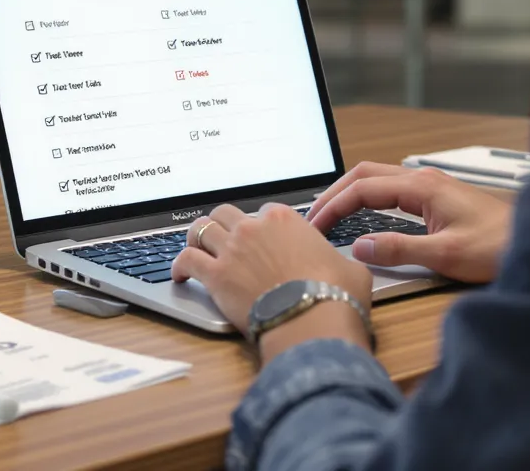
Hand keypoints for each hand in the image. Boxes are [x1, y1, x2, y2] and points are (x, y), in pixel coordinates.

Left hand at [173, 204, 372, 352]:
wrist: (312, 318)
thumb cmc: (335, 294)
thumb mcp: (350, 268)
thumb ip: (340, 260)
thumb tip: (346, 268)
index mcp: (284, 219)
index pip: (263, 211)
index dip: (260, 225)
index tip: (259, 239)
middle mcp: (253, 228)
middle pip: (225, 213)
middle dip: (221, 224)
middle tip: (221, 238)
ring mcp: (231, 250)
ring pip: (200, 229)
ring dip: (195, 237)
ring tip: (194, 248)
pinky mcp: (215, 275)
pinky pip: (186, 259)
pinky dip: (179, 265)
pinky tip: (180, 275)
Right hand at [307, 163, 511, 283]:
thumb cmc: (500, 247)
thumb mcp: (445, 254)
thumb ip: (399, 249)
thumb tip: (359, 246)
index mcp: (422, 187)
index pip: (362, 188)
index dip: (333, 207)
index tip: (315, 227)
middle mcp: (424, 180)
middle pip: (365, 175)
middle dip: (335, 194)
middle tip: (313, 218)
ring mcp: (432, 187)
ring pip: (378, 180)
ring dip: (350, 194)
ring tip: (330, 215)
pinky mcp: (438, 199)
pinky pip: (392, 190)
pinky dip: (368, 199)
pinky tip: (364, 216)